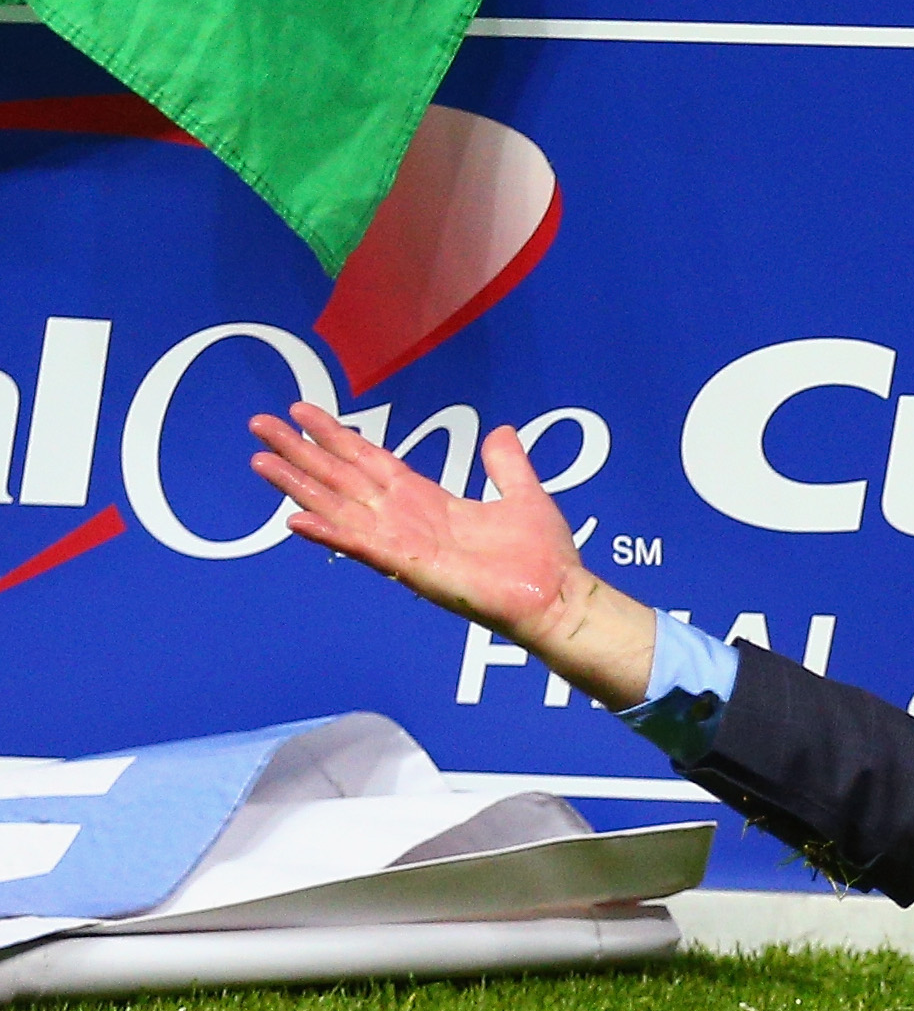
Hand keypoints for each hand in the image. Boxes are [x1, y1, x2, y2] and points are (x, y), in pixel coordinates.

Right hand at [246, 405, 658, 703]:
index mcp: (428, 502)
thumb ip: (505, 464)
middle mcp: (406, 521)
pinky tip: (294, 519)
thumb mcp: (523, 495)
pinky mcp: (410, 567)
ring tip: (260, 461)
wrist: (557, 598)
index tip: (303, 413)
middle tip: (259, 425)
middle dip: (301, 453)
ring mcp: (403, 545)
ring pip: (339, 508)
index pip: (370, 462)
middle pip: (341, 479)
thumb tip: (500, 431)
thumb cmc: (541, 557)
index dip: (336, 437)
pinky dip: (330, 532)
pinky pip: (362, 546)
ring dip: (299, 486)